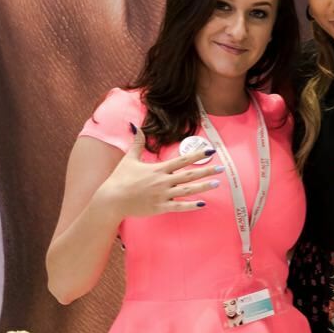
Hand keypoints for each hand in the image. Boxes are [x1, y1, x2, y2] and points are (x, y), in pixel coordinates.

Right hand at [103, 127, 222, 217]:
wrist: (112, 199)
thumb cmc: (120, 179)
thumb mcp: (129, 158)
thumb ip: (137, 142)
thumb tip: (135, 125)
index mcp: (158, 169)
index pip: (182, 160)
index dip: (197, 154)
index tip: (210, 150)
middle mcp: (163, 181)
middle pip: (189, 175)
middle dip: (206, 170)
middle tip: (221, 168)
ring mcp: (163, 195)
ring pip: (187, 190)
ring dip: (203, 186)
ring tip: (216, 183)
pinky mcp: (160, 207)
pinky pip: (179, 207)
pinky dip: (191, 206)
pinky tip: (203, 204)